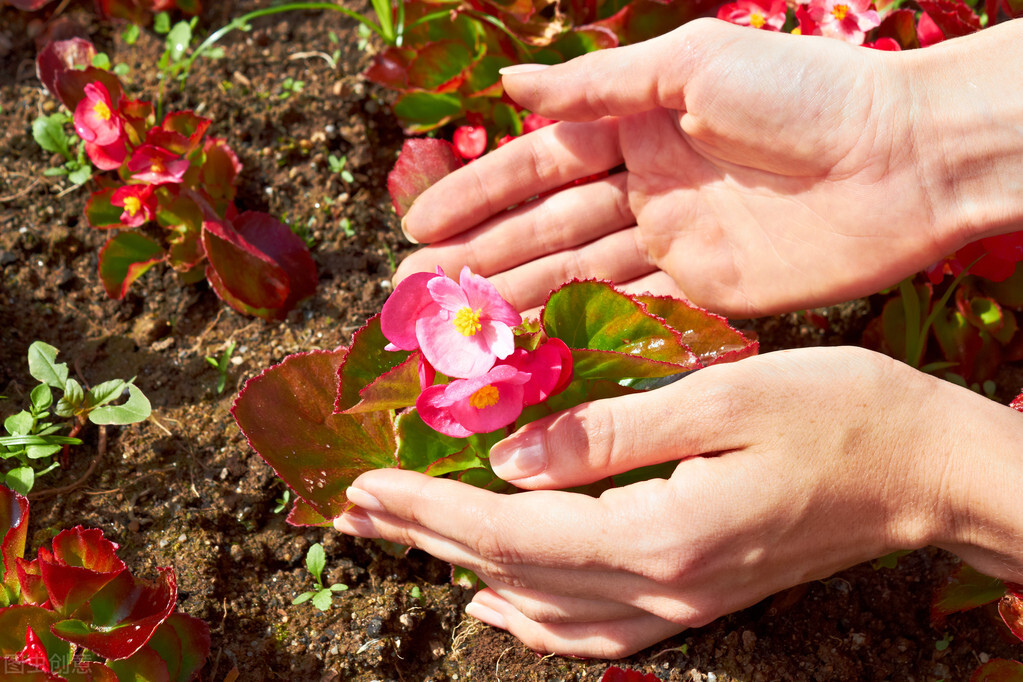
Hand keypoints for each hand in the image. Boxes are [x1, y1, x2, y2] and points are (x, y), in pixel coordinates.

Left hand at [334, 347, 1022, 657]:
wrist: (927, 473)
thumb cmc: (839, 415)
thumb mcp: (722, 397)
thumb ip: (611, 429)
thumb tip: (511, 457)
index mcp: (661, 534)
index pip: (512, 532)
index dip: (429, 508)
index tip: (364, 485)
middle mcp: (662, 585)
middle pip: (514, 571)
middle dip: (426, 537)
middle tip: (352, 512)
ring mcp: (682, 601)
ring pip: (546, 607)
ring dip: (467, 570)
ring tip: (406, 541)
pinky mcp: (699, 594)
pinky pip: (594, 627)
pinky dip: (535, 617)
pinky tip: (502, 603)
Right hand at [396, 20, 1022, 316]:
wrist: (902, 160)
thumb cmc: (803, 94)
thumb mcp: (693, 66)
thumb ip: (599, 86)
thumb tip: (510, 89)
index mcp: (637, 121)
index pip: (537, 163)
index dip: (475, 194)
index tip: (417, 227)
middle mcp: (644, 180)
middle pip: (544, 226)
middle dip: (477, 256)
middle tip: (413, 293)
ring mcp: (670, 237)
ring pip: (574, 272)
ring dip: (512, 298)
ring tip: (452, 327)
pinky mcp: (702, 287)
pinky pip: (625, 307)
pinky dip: (576, 325)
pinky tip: (529, 342)